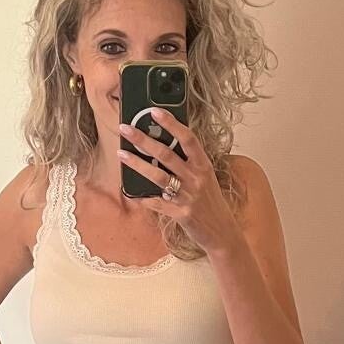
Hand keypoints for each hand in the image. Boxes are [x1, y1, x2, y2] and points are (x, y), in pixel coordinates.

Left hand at [118, 107, 245, 253]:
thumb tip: (162, 145)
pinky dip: (144, 198)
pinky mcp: (182, 214)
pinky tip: (131, 193)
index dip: (172, 124)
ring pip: (158, 177)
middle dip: (143, 140)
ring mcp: (189, 196)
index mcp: (204, 165)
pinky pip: (158, 204)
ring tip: (121, 154)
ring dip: (137, 164)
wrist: (222, 231)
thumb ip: (188, 162)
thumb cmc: (210, 201)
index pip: (188, 138)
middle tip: (125, 128)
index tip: (154, 111)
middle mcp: (197, 178)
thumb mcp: (205, 177)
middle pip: (166, 154)